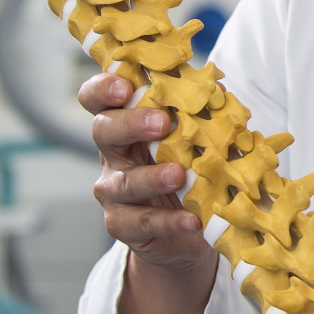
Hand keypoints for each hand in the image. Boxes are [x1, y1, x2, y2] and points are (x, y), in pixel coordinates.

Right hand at [82, 72, 212, 269]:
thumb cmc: (188, 167)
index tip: (125, 86)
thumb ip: (201, 111)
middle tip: (162, 123)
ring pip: (123, 182)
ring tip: (178, 176)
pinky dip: (168, 221)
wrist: (186, 226)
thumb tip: (216, 88)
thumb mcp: (195, 136)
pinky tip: (191, 219)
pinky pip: (141, 223)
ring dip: (151, 178)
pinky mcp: (122, 224)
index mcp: (126, 123)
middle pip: (103, 131)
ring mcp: (114, 191)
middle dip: (130, 124)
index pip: (97, 98)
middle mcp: (113, 154)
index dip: (103, 88)